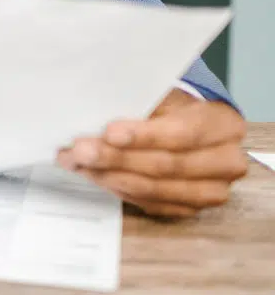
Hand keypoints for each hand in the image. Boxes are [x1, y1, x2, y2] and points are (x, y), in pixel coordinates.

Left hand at [57, 88, 248, 218]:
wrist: (190, 125)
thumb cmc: (172, 106)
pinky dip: (117, 188)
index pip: (183, 134)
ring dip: (109, 176)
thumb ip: (140, 103)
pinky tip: (94, 175)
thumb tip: (96, 108)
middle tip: (79, 150)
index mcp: (223, 125)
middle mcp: (225, 162)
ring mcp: (210, 190)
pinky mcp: (190, 208)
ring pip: (154, 189)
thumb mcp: (163, 94)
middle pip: (166, 165)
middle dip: (116, 158)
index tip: (109, 132)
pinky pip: (149, 203)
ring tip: (76, 162)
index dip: (144, 136)